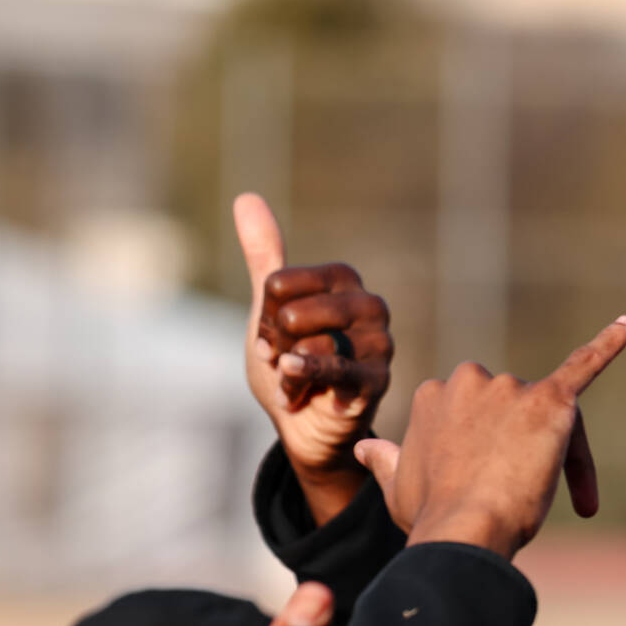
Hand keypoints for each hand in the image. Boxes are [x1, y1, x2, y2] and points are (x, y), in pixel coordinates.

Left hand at [236, 195, 394, 524]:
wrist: (305, 427)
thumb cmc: (293, 363)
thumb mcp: (270, 310)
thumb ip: (264, 256)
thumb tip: (246, 197)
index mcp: (345, 282)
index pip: (281, 281)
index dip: (264, 313)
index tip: (274, 333)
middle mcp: (370, 307)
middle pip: (295, 310)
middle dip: (274, 342)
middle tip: (283, 359)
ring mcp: (379, 345)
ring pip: (312, 341)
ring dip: (286, 367)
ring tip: (292, 379)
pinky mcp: (377, 382)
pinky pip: (337, 369)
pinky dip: (307, 372)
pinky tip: (290, 377)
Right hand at [354, 316, 625, 556]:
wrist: (464, 529)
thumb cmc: (432, 516)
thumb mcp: (399, 485)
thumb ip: (387, 460)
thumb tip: (365, 446)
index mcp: (433, 394)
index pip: (477, 416)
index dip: (489, 456)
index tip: (483, 489)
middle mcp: (469, 380)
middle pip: (514, 410)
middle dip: (521, 447)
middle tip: (518, 490)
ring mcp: (510, 388)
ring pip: (546, 414)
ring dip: (552, 451)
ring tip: (533, 490)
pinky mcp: (551, 401)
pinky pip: (585, 365)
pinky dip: (608, 344)